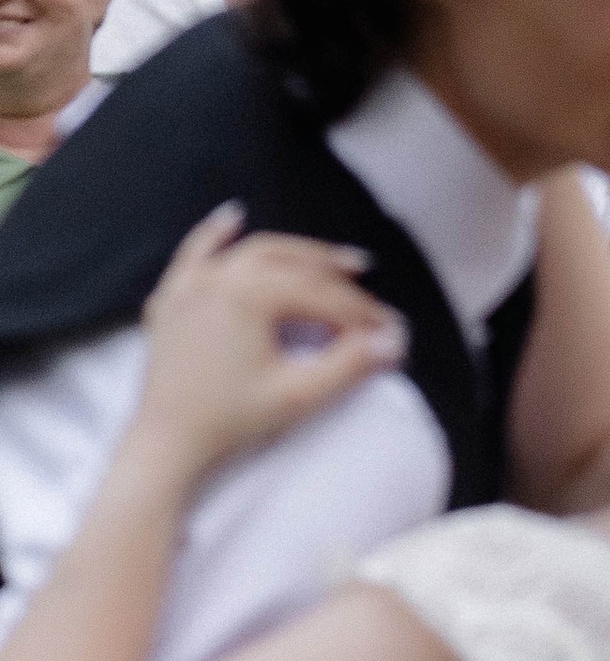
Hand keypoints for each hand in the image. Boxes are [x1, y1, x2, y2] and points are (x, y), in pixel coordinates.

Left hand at [132, 208, 405, 481]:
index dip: (359, 311)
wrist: (166, 443)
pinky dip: (215, 234)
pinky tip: (234, 217)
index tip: (387, 328)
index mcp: (251, 294)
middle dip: (331, 270)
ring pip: (252, 252)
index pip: (320, 295)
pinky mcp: (171, 299)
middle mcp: (220, 277)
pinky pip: (195, 254)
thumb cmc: (231, 421)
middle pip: (290, 262)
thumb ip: (349, 365)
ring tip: (325, 259)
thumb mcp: (299, 395)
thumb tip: (392, 342)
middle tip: (364, 278)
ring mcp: (191, 285)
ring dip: (292, 251)